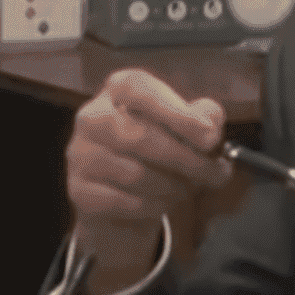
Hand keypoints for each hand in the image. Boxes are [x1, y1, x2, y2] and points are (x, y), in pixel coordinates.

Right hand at [65, 69, 232, 294]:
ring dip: (173, 187)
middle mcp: (93, 117)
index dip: (177, 113)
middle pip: (141, 137)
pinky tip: (164, 203)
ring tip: (189, 189)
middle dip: (187, 160)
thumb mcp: (185, 127)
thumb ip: (202, 116)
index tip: (210, 138)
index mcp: (119, 89)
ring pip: (135, 174)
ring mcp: (81, 154)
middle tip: (216, 174)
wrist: (123, 198)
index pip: (140, 90)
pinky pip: (123, 202)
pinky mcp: (79, 189)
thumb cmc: (159, 152)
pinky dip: (153, 206)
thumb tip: (210, 119)